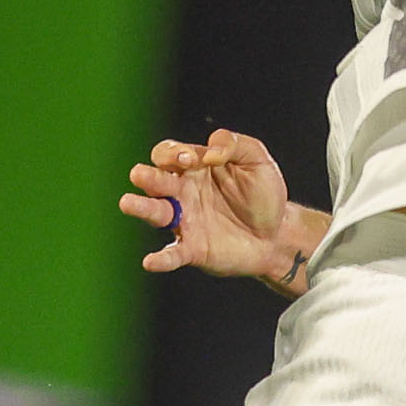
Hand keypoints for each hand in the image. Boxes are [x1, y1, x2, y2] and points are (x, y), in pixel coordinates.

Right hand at [119, 130, 324, 293]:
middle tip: (140, 174)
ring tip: (127, 203)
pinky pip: (172, 253)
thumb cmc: (264, 194)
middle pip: (155, 179)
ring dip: (141, 207)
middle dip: (147, 176)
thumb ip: (234, 144)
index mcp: (195, 166)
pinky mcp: (193, 249)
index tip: (192, 160)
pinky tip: (150, 262)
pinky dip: (161, 259)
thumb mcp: (257, 159)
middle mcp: (183, 192)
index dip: (174, 153)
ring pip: (156, 212)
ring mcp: (185, 221)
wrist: (277, 235)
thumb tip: (210, 151)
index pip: (170, 153)